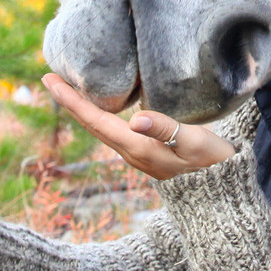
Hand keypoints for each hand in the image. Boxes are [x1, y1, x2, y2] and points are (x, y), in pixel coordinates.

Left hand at [41, 75, 235, 179]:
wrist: (221, 191)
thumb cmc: (211, 162)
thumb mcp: (193, 142)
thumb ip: (165, 128)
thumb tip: (134, 118)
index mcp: (137, 147)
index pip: (96, 121)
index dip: (72, 101)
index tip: (51, 82)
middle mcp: (131, 152)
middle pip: (92, 124)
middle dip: (69, 101)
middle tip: (49, 78)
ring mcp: (137, 153)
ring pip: (100, 128)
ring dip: (82, 108)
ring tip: (67, 88)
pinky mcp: (145, 150)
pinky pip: (112, 130)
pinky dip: (98, 114)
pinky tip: (99, 105)